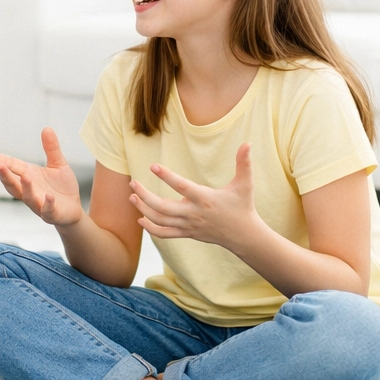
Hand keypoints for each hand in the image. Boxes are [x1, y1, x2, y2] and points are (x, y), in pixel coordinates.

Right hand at [0, 128, 83, 226]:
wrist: (73, 209)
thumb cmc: (62, 187)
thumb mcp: (58, 164)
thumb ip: (51, 148)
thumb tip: (46, 128)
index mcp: (29, 176)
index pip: (12, 167)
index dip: (0, 162)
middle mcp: (30, 190)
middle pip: (13, 184)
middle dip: (5, 175)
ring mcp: (39, 203)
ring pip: (28, 198)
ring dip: (26, 187)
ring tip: (25, 176)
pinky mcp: (52, 214)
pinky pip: (47, 210)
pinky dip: (47, 204)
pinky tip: (49, 196)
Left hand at [129, 143, 260, 251]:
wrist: (244, 236)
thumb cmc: (243, 207)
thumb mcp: (245, 184)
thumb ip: (244, 164)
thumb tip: (247, 143)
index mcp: (205, 199)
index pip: (182, 187)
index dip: (167, 176)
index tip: (153, 166)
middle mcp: (193, 213)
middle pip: (163, 207)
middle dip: (144, 196)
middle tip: (133, 183)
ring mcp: (188, 225)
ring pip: (160, 220)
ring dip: (143, 209)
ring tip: (131, 197)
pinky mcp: (187, 233)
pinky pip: (164, 234)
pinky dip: (150, 228)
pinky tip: (140, 220)